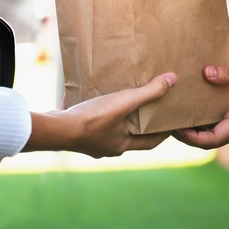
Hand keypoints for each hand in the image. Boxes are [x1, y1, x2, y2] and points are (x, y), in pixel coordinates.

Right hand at [25, 73, 177, 157]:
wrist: (54, 129)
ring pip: (106, 128)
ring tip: (117, 99)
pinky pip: (87, 121)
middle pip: (127, 134)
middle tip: (145, 106)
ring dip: (113, 116)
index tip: (170, 123)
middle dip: (136, 121)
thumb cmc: (92, 120)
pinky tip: (89, 96)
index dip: (161, 133)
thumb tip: (173, 80)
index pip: (149, 142)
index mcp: (121, 145)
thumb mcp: (124, 102)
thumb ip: (148, 92)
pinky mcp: (74, 133)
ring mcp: (88, 142)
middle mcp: (106, 147)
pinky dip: (92, 110)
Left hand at [175, 65, 228, 148]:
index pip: (211, 140)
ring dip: (199, 131)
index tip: (175, 129)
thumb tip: (205, 72)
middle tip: (171, 123)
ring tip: (181, 118)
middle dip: (189, 136)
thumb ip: (227, 74)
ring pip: (217, 136)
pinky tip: (200, 111)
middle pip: (210, 142)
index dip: (191, 138)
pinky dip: (209, 125)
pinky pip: (224, 128)